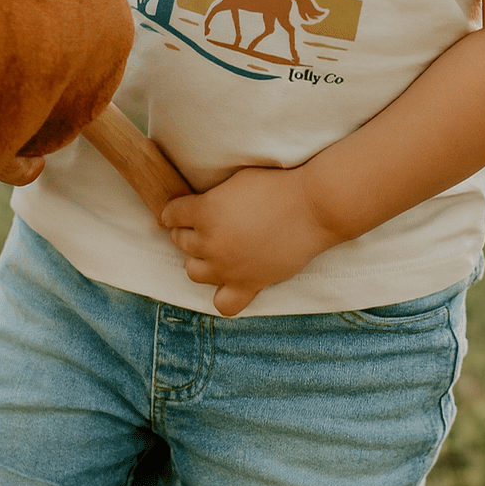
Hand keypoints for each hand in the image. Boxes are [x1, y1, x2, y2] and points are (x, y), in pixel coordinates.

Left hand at [161, 166, 338, 317]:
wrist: (313, 206)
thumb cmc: (276, 186)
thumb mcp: (235, 181)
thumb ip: (210, 199)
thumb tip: (196, 209)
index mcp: (204, 212)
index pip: (171, 215)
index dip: (175, 210)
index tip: (180, 210)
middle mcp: (210, 243)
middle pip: (181, 242)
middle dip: (187, 232)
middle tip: (204, 225)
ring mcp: (228, 268)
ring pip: (193, 272)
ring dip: (198, 260)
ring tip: (214, 250)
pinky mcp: (249, 284)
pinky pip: (223, 304)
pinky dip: (222, 294)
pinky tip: (228, 280)